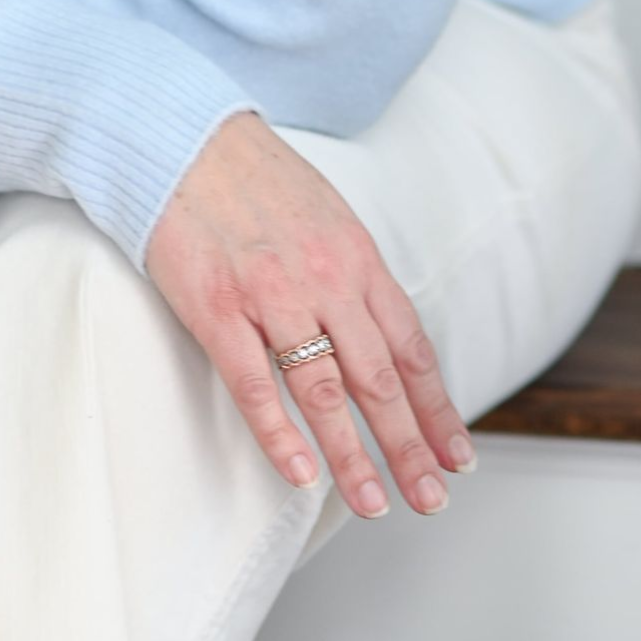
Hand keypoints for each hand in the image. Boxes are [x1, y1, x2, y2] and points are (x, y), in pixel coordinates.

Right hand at [145, 110, 476, 518]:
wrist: (184, 137)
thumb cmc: (254, 177)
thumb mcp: (327, 215)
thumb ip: (353, 276)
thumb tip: (382, 337)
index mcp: (357, 257)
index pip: (410, 348)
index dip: (436, 409)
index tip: (456, 457)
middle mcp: (324, 280)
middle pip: (379, 379)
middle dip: (408, 447)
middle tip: (430, 499)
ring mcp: (271, 294)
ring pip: (325, 391)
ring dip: (353, 456)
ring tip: (373, 503)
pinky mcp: (217, 307)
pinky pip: (255, 383)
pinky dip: (279, 433)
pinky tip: (299, 472)